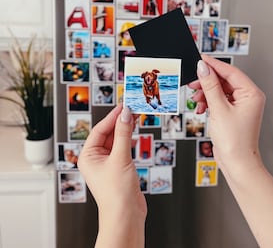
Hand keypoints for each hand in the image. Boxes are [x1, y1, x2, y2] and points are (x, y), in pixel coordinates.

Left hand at [78, 105, 146, 247]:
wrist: (126, 215)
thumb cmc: (116, 194)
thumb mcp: (120, 158)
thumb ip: (123, 134)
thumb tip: (125, 115)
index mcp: (88, 156)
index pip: (100, 130)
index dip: (112, 117)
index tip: (123, 106)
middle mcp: (96, 158)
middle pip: (108, 133)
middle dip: (119, 122)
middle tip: (131, 109)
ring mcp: (107, 162)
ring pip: (116, 139)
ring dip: (125, 129)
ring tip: (134, 117)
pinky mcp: (118, 166)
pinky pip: (122, 147)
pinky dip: (128, 139)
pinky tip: (133, 132)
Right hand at [188, 54, 265, 173]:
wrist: (236, 162)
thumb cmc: (235, 141)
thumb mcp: (219, 109)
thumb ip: (210, 86)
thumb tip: (203, 68)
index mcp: (251, 94)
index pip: (230, 72)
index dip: (213, 65)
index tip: (200, 60)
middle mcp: (247, 98)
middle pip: (223, 81)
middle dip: (206, 82)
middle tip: (193, 82)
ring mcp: (239, 105)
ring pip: (218, 90)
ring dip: (205, 94)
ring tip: (196, 99)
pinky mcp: (231, 112)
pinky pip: (217, 100)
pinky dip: (207, 102)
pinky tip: (201, 108)